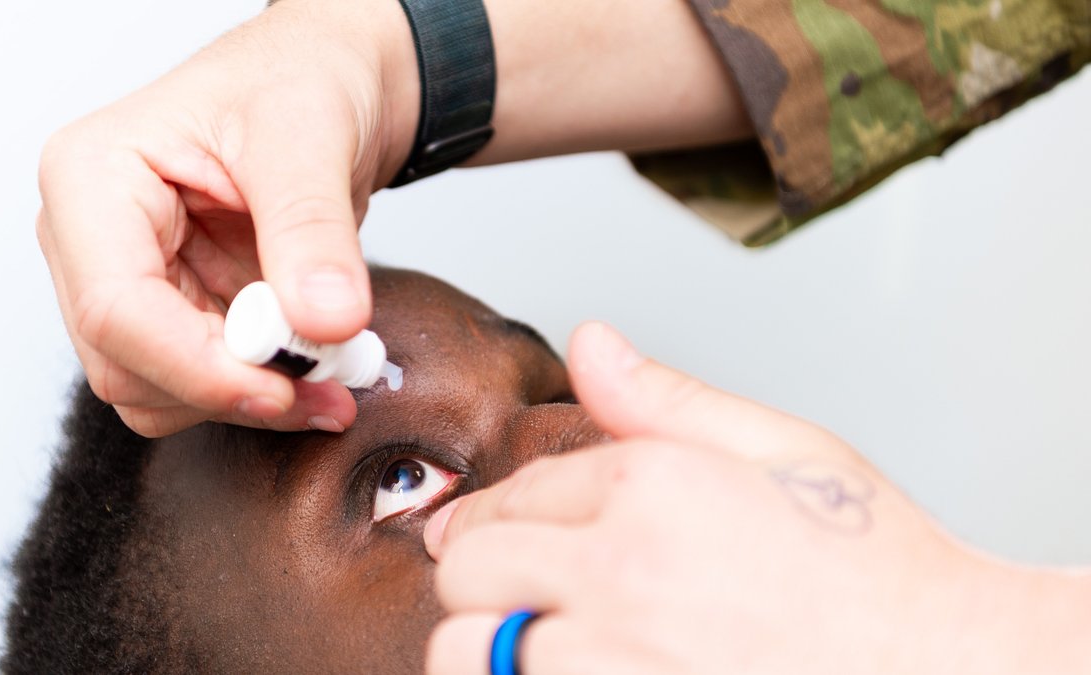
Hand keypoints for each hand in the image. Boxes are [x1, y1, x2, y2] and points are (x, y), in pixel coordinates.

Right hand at [36, 0, 418, 436]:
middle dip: (231, 389)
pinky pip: (202, 383)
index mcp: (92, 178)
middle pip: (128, 366)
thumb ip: (312, 230)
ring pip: (159, 392)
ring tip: (335, 364)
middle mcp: (91, 239)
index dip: (198, 368)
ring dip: (250, 397)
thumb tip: (325, 322)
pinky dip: (264, 389)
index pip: (115, 309)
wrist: (326, 83)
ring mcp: (130, 282)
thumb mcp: (309, 136)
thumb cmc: (296, 80)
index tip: (284, 386)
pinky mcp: (174, 313)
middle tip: (332, 382)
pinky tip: (318, 360)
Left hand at [424, 322, 1090, 672]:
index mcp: (650, 490)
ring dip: (486, 646)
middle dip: (483, 577)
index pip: (512, 495)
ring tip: (540, 643)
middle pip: (468, 571)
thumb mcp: (785, 451)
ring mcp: (612, 663)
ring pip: (466, 652)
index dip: (502, 519)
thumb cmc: (879, 574)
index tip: (504, 539)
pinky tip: (570, 668)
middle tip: (524, 594)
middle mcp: (620, 574)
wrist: (950, 670)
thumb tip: (589, 340)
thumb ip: (668, 400)